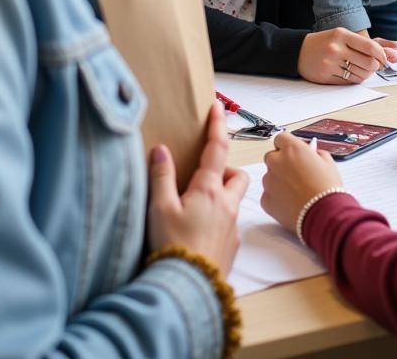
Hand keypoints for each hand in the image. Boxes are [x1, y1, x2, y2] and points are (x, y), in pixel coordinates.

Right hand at [146, 101, 248, 271]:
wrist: (189, 288)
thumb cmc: (173, 246)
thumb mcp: (160, 208)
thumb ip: (161, 177)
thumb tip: (161, 150)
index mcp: (209, 190)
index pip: (217, 148)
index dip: (217, 126)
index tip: (218, 108)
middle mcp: (227, 204)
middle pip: (236, 175)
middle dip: (226, 169)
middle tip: (204, 175)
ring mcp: (232, 226)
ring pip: (234, 201)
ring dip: (223, 195)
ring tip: (198, 204)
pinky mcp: (231, 246)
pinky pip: (229, 224)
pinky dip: (218, 220)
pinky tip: (199, 232)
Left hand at [261, 131, 343, 233]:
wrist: (325, 215)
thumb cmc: (328, 188)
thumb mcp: (327, 162)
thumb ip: (314, 153)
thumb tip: (309, 152)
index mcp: (292, 149)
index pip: (280, 138)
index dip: (287, 146)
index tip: (293, 152)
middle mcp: (277, 162)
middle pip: (272, 157)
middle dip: (281, 162)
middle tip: (295, 173)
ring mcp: (269, 182)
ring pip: (269, 176)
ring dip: (278, 180)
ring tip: (296, 191)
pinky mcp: (266, 200)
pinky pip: (268, 194)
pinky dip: (276, 197)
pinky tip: (291, 202)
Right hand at [297, 27, 396, 83]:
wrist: (298, 51)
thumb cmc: (324, 42)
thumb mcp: (340, 35)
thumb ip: (360, 43)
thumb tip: (384, 54)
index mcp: (341, 35)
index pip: (370, 46)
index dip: (381, 55)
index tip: (385, 59)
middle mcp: (336, 48)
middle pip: (368, 63)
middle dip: (375, 67)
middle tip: (375, 66)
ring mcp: (330, 63)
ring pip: (360, 74)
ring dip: (366, 74)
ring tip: (363, 70)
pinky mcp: (326, 76)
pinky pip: (349, 82)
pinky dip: (355, 80)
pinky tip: (352, 74)